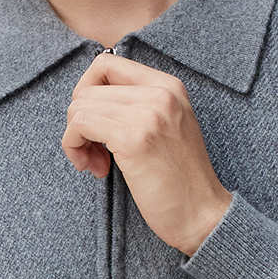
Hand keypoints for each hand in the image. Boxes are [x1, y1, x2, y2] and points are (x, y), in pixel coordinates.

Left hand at [62, 52, 232, 256]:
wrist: (202, 214)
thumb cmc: (180, 180)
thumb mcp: (168, 126)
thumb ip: (138, 105)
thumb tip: (87, 98)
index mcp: (168, 85)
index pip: (107, 64)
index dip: (88, 93)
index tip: (95, 124)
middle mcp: (160, 93)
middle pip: (88, 87)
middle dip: (79, 121)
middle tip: (95, 153)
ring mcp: (148, 114)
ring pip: (79, 106)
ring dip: (76, 138)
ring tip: (97, 164)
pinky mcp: (134, 138)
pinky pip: (79, 125)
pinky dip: (75, 148)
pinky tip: (95, 169)